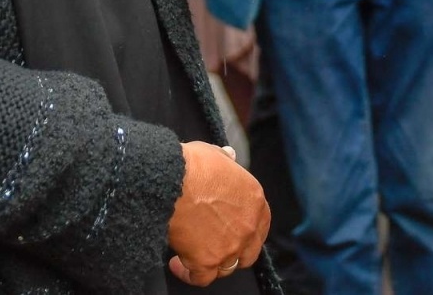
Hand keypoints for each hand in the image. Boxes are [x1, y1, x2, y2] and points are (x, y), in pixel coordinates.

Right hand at [168, 141, 269, 284]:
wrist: (172, 180)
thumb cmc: (192, 164)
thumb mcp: (215, 154)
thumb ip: (225, 160)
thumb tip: (228, 156)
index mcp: (254, 200)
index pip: (260, 224)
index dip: (247, 230)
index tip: (232, 229)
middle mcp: (248, 227)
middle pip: (248, 252)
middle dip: (234, 251)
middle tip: (215, 244)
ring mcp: (229, 248)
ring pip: (227, 267)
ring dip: (213, 262)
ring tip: (194, 253)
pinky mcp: (206, 262)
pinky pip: (201, 278)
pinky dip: (189, 274)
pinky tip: (177, 264)